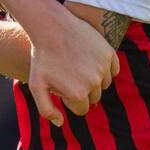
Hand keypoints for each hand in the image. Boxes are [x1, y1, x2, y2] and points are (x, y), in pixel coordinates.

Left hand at [25, 4, 119, 124]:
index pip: (81, 109)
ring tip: (78, 67)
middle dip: (83, 90)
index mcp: (78, 94)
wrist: (51, 27)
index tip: (62, 87)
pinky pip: (113, 69)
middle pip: (94, 97)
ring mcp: (103, 67)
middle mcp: (94, 83)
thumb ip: (46, 109)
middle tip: (69, 75)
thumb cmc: (41, 58)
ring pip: (104, 84)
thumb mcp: (36, 86)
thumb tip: (61, 123)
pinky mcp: (109, 53)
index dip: (70, 100)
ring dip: (95, 80)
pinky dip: (105, 68)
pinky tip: (91, 61)